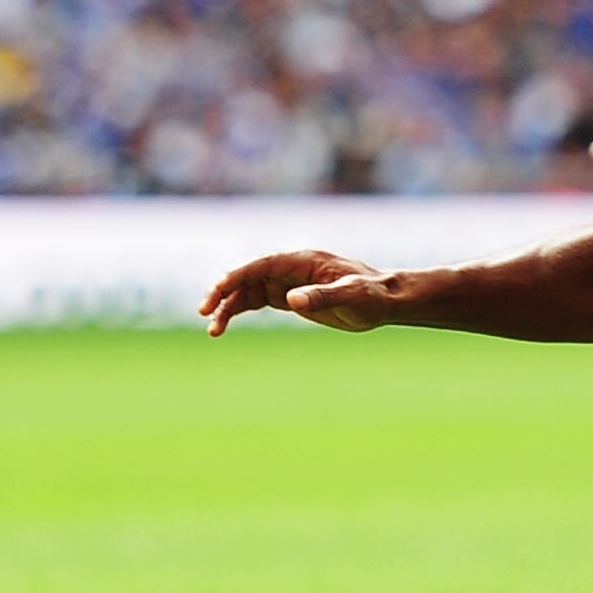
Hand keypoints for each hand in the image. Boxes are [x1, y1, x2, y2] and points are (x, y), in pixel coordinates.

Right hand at [200, 249, 401, 335]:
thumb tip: (292, 299)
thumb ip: (323, 296)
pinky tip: (223, 327)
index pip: (262, 264)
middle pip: (248, 276)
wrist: (386, 301)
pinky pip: (256, 301)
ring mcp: (289, 282)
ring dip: (228, 307)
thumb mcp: (351, 297)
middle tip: (205, 314)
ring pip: (248, 291)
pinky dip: (238, 311)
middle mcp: (292, 268)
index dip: (238, 275)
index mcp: (304, 261)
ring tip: (213, 331)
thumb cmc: (373, 296)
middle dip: (224, 292)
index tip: (218, 289)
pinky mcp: (291, 297)